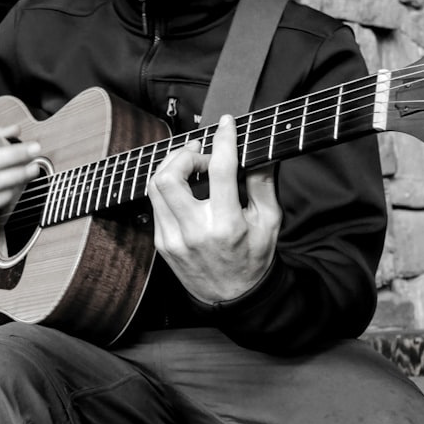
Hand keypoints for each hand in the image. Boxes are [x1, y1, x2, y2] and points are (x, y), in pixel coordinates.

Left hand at [147, 115, 281, 303]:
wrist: (232, 298)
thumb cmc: (254, 259)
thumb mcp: (269, 222)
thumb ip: (263, 184)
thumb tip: (259, 151)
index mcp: (226, 225)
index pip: (219, 171)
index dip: (223, 140)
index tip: (227, 124)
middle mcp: (195, 232)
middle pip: (170, 176)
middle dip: (184, 154)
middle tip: (201, 152)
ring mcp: (173, 239)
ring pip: (155, 187)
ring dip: (171, 166)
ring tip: (191, 164)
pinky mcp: (162, 243)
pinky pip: (156, 204)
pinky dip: (168, 187)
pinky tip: (185, 186)